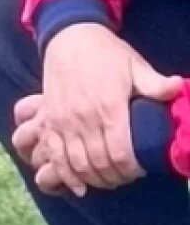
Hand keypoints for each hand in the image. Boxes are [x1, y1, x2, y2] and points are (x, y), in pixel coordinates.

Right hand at [18, 23, 181, 194]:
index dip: (132, 169)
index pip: (121, 153)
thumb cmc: (106, 54)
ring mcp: (63, 121)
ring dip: (93, 179)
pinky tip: (78, 185)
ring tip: (106, 180)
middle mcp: (83, 119)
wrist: (69, 39)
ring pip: (77, 163)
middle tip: (125, 177)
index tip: (140, 170)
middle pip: (99, 163)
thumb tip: (179, 88)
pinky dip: (66, 175)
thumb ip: (155, 84)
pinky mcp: (49, 121)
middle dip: (114, 177)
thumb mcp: (135, 65)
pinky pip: (54, 155)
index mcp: (109, 107)